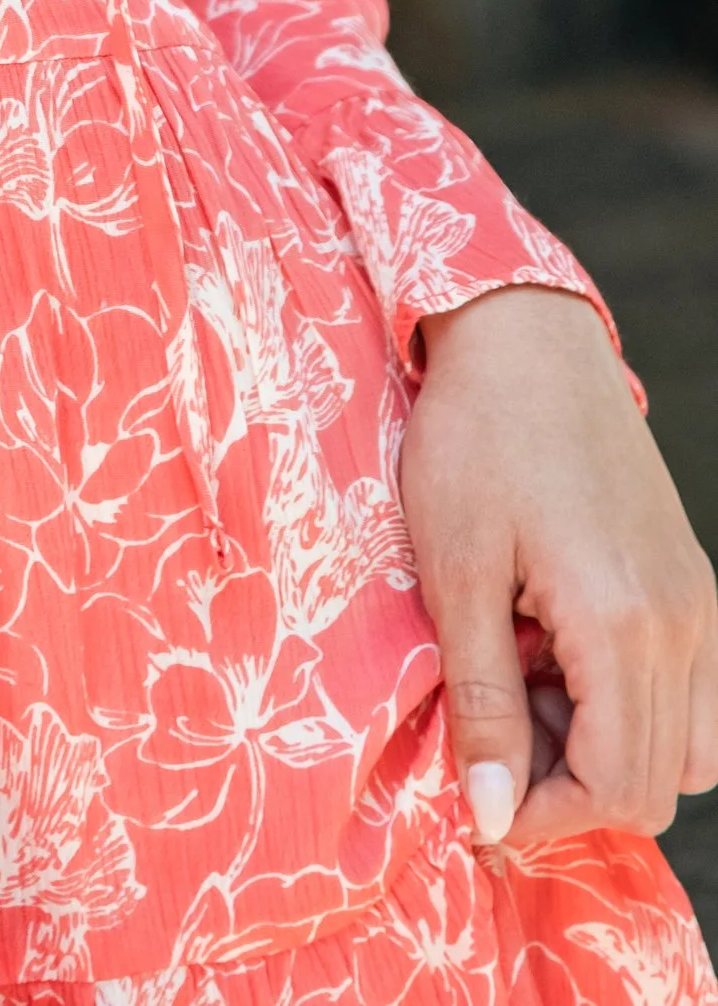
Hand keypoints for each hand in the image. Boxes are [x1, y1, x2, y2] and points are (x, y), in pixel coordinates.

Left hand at [402, 281, 717, 848]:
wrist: (522, 335)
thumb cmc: (475, 437)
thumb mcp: (456, 571)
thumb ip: (484, 700)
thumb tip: (493, 815)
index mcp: (625, 625)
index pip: (616, 790)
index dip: (541, 815)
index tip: (476, 797)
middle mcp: (684, 625)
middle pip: (656, 784)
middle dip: (569, 790)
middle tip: (490, 734)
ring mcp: (699, 604)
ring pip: (686, 750)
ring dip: (607, 752)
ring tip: (524, 689)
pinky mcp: (694, 583)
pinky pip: (693, 694)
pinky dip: (634, 707)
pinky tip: (559, 654)